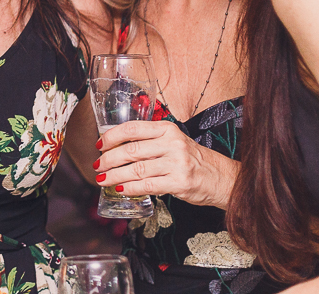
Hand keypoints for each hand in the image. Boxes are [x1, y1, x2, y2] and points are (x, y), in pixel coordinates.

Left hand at [94, 119, 237, 209]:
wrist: (220, 177)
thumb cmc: (192, 158)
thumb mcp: (173, 141)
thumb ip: (150, 140)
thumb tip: (116, 146)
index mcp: (167, 129)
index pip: (132, 128)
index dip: (112, 136)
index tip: (99, 144)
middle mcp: (172, 144)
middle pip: (131, 150)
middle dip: (109, 159)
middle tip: (98, 165)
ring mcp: (176, 164)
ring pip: (137, 169)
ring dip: (115, 176)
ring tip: (103, 179)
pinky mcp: (179, 183)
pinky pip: (148, 185)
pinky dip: (131, 188)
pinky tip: (120, 189)